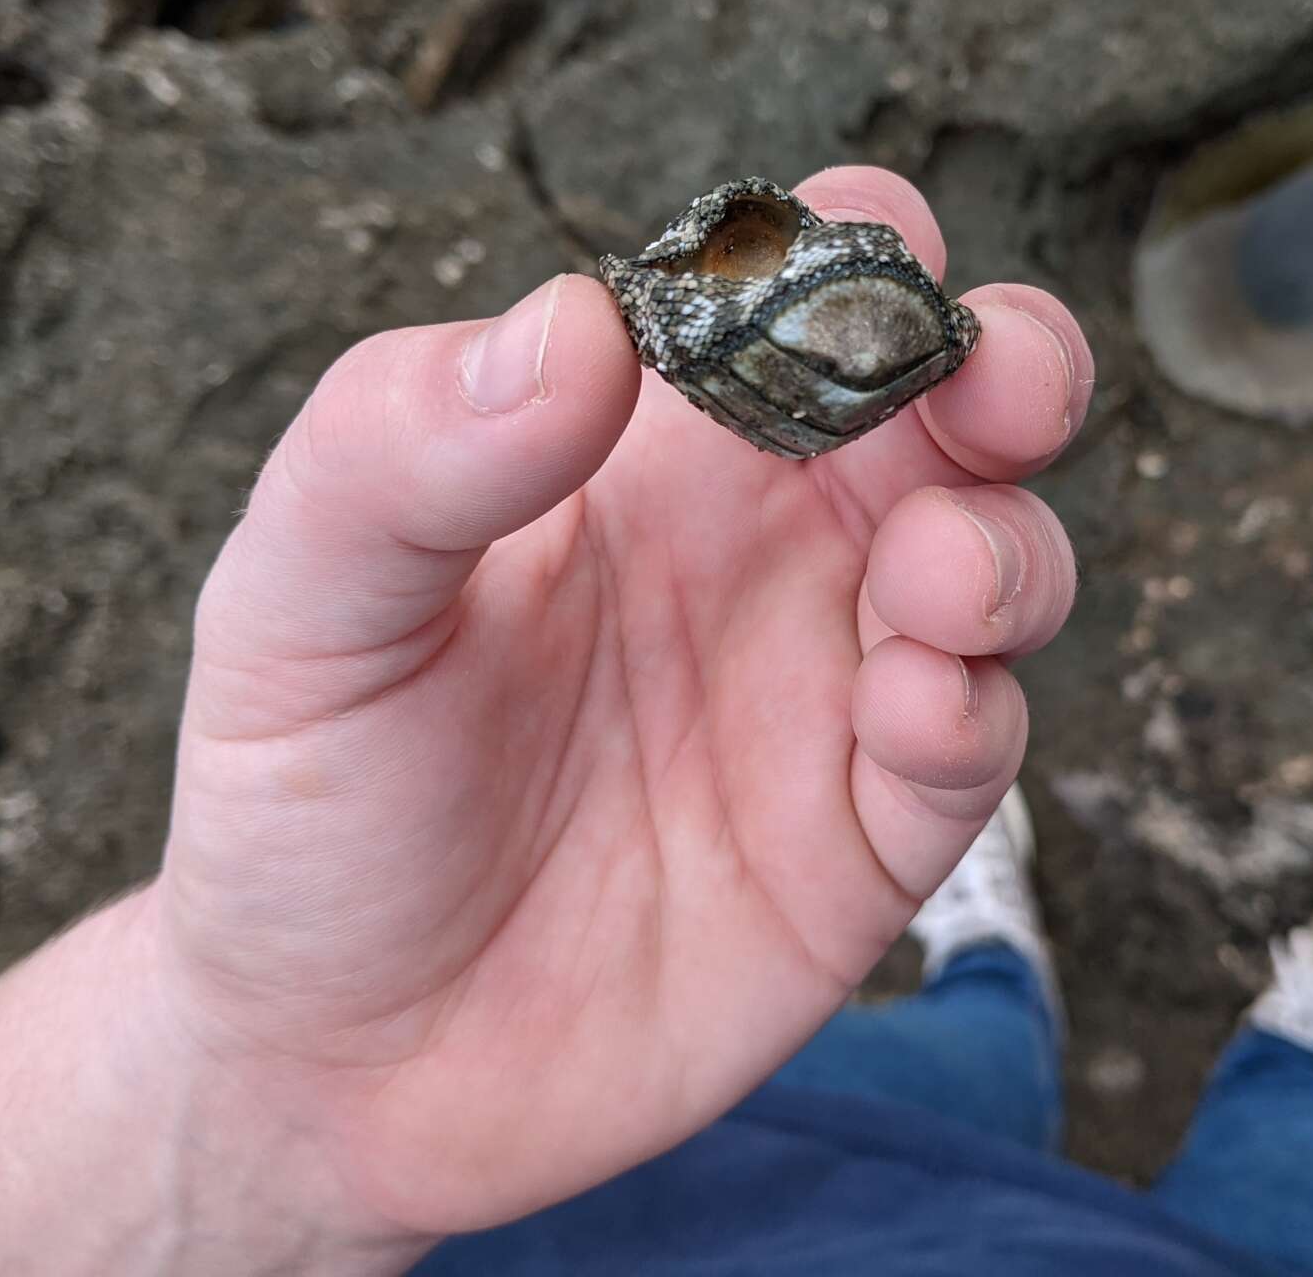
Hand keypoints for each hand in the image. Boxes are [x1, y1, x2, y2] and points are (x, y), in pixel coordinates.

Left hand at [144, 167, 1092, 1239]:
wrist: (329, 1067)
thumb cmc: (309, 802)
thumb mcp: (299, 604)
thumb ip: (403, 445)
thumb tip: (577, 320)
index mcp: (642, 456)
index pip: (791, 293)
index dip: (849, 246)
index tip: (853, 251)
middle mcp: (759, 552)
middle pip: (952, 409)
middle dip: (1013, 365)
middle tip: (999, 380)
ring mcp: (821, 693)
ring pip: (1000, 565)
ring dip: (1003, 547)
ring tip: (929, 578)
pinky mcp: (859, 843)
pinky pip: (972, 747)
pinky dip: (971, 709)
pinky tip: (902, 710)